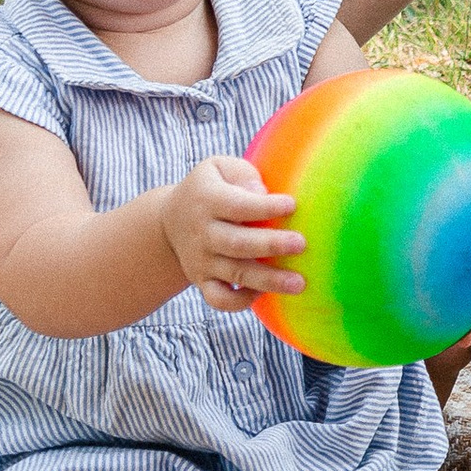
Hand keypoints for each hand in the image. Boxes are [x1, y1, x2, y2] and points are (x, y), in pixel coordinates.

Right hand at [157, 155, 307, 312]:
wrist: (169, 221)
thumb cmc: (210, 189)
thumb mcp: (219, 168)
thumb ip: (242, 174)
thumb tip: (262, 192)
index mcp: (207, 200)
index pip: (237, 206)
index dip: (265, 207)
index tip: (292, 205)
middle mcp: (202, 232)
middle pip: (237, 243)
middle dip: (270, 245)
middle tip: (301, 244)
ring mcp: (201, 260)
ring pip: (234, 274)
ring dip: (267, 280)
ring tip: (298, 283)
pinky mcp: (202, 281)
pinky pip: (219, 299)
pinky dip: (240, 302)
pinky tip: (264, 293)